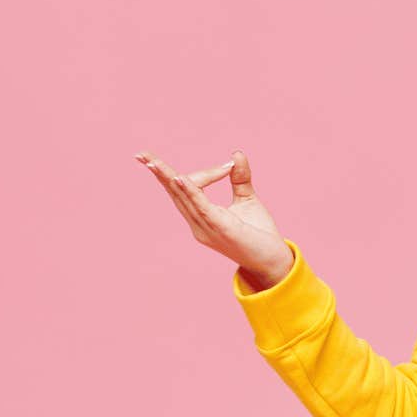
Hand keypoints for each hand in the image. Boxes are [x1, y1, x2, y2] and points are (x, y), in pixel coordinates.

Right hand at [134, 149, 291, 288]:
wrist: (274, 262)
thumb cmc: (259, 234)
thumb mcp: (247, 200)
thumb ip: (239, 178)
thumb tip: (235, 153)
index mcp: (202, 217)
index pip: (191, 188)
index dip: (207, 173)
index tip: (228, 166)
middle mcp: (198, 224)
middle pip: (175, 193)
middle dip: (159, 173)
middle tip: (142, 154)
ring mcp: (206, 228)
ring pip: (184, 198)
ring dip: (168, 179)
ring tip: (153, 163)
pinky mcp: (220, 229)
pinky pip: (201, 207)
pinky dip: (190, 191)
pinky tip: (179, 178)